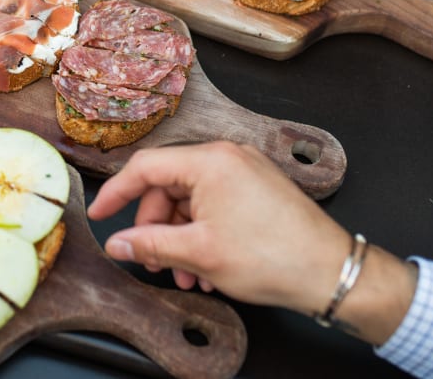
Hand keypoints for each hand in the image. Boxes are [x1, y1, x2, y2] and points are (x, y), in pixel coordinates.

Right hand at [87, 142, 351, 313]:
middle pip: (168, 186)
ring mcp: (244, 171)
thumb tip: (117, 243)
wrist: (332, 273)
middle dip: (156, 228)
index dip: (117, 193)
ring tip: (185, 275)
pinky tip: (206, 268)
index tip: (100, 215)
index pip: (145, 167)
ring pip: (191, 200)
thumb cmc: (273, 257)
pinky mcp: (256, 188)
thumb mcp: (199, 254)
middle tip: (152, 260)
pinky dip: (203, 233)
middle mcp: (226, 157)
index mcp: (209, 160)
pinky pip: (214, 204)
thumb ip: (150, 244)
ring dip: (180, 238)